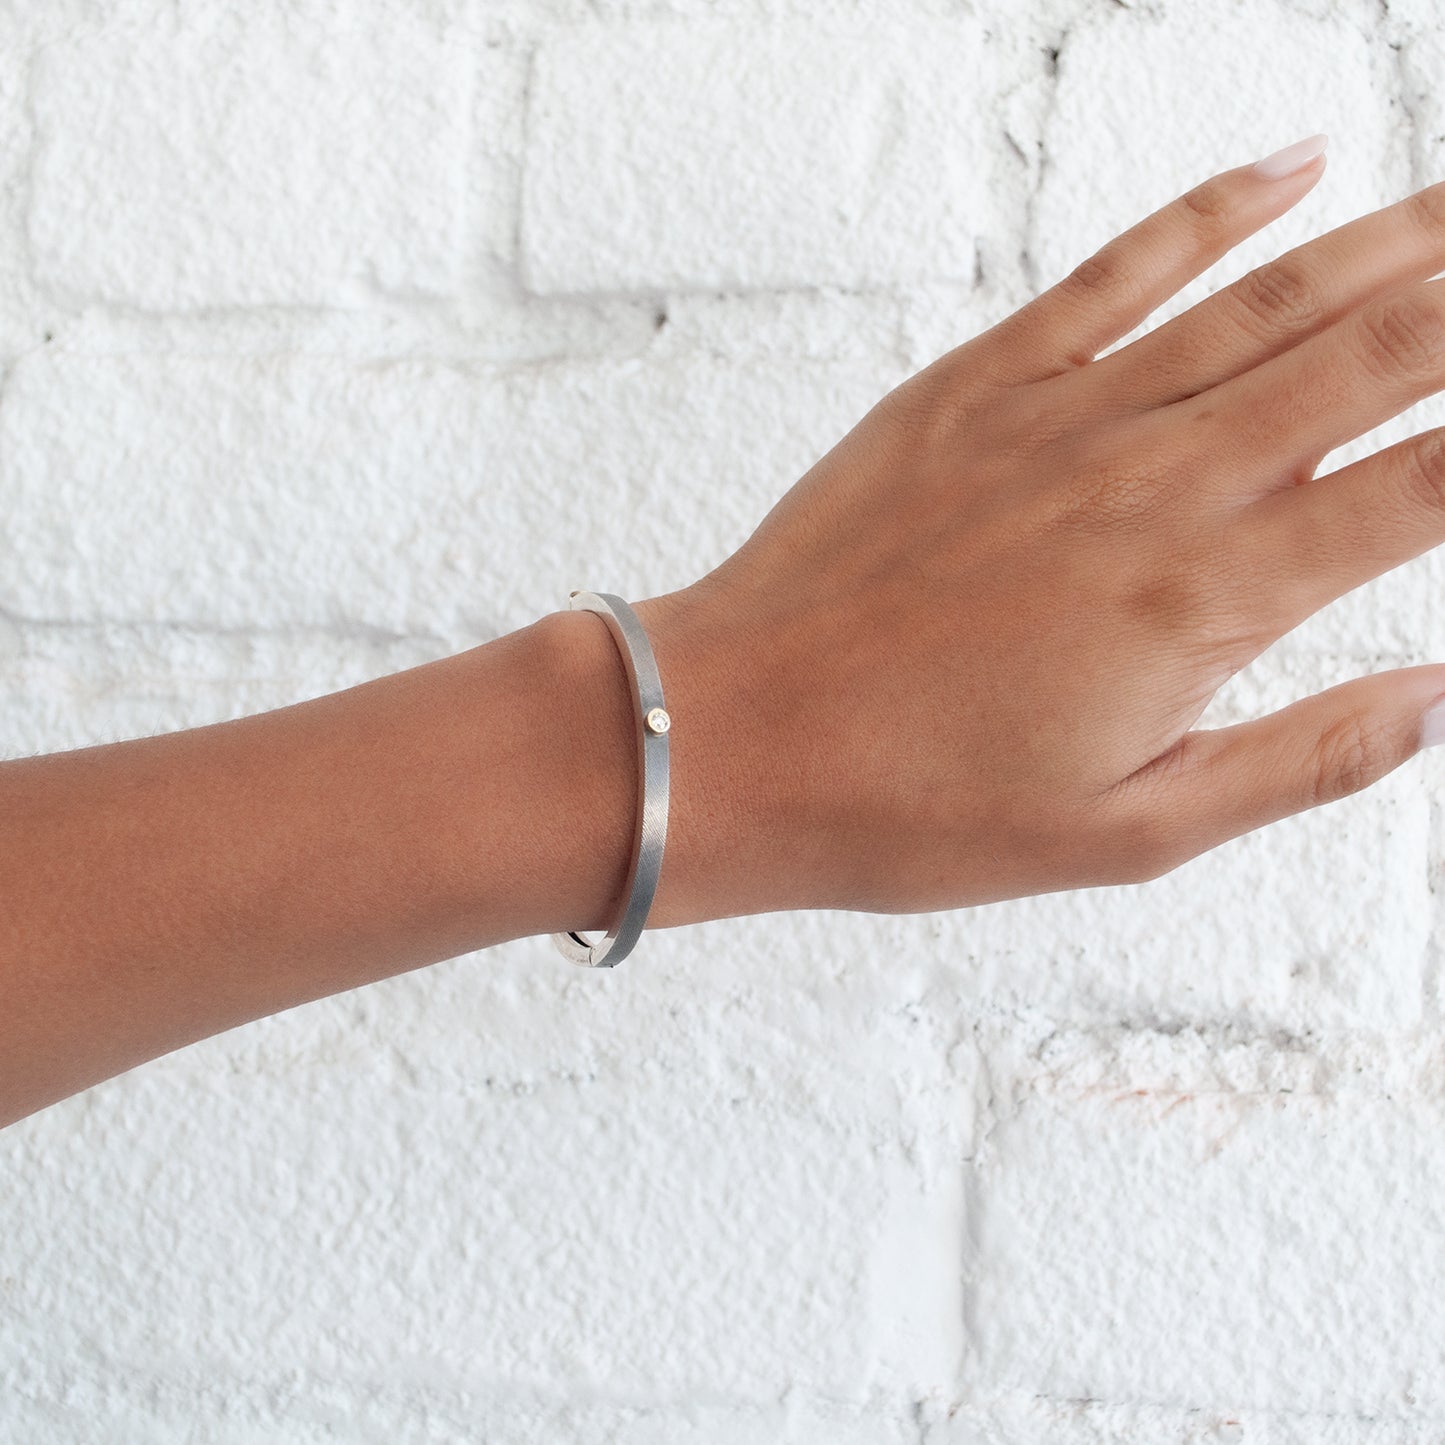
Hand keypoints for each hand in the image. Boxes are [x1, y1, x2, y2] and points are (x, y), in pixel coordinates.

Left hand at [638, 138, 1444, 926]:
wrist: (737, 735)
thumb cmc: (911, 802)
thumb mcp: (1122, 834)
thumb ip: (1295, 760)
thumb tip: (1434, 700)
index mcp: (1202, 603)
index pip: (1420, 489)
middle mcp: (1152, 487)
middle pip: (1370, 359)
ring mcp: (1061, 420)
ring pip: (1265, 300)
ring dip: (1391, 239)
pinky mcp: (976, 386)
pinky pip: (1116, 273)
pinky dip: (1210, 210)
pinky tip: (1288, 164)